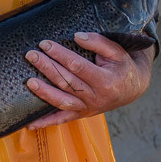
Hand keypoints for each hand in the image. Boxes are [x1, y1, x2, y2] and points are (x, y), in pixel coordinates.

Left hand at [23, 31, 152, 129]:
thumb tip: (77, 36)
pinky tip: (30, 124)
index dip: (60, 54)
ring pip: (62, 102)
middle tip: (31, 55)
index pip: (77, 66)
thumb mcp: (117, 51)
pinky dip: (45, 123)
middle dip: (47, 67)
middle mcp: (96, 97)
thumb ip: (98, 42)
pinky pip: (61, 120)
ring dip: (44, 93)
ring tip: (29, 82)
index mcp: (105, 81)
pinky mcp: (81, 114)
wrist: (132, 89)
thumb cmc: (121, 66)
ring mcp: (87, 108)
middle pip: (67, 82)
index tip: (45, 44)